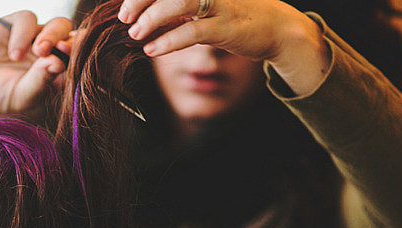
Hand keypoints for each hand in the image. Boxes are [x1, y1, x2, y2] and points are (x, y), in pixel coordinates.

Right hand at [0, 11, 73, 121]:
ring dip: (52, 34)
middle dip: (71, 42)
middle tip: (61, 50)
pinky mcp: (16, 26)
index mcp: (58, 75)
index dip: (83, 59)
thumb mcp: (21, 97)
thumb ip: (40, 81)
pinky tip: (14, 53)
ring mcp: (35, 38)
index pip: (80, 62)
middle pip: (74, 39)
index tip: (80, 60)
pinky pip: (28, 19)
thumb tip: (59, 63)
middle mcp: (51, 54)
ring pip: (58, 24)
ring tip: (39, 50)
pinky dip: (23, 34)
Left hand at [118, 0, 329, 94]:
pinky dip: (168, 40)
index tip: (124, 5)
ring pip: (179, 3)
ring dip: (151, 18)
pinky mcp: (227, 26)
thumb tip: (142, 18)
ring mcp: (220, 3)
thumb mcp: (203, 8)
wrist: (277, 28)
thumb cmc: (234, 16)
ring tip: (135, 33)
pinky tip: (152, 50)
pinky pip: (192, 31)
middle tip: (124, 17)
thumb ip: (176, 10)